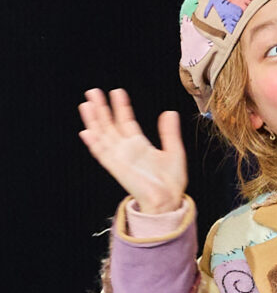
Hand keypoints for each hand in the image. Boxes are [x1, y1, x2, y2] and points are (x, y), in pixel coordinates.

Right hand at [78, 88, 187, 212]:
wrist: (168, 200)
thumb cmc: (170, 182)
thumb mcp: (174, 151)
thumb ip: (169, 132)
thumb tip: (169, 112)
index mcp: (139, 145)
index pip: (126, 121)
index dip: (121, 106)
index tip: (117, 92)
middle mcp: (126, 150)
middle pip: (109, 125)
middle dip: (101, 108)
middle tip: (93, 92)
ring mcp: (119, 158)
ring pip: (102, 135)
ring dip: (93, 120)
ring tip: (87, 104)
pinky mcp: (116, 168)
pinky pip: (102, 154)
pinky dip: (94, 143)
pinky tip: (86, 131)